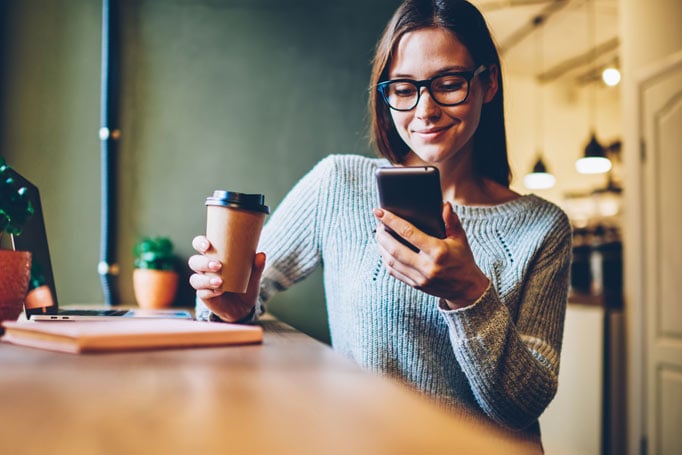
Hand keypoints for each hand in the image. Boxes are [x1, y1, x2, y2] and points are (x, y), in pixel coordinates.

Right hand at [188, 235, 265, 321]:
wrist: (243, 306)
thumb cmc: (245, 284)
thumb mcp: (253, 275)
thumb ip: (257, 266)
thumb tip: (261, 255)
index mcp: (213, 256)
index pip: (200, 245)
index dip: (199, 243)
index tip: (207, 245)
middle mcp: (205, 269)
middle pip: (194, 261)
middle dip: (203, 262)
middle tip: (218, 265)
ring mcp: (203, 283)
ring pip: (195, 279)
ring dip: (205, 279)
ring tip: (219, 281)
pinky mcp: (205, 296)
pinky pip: (201, 293)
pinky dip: (209, 292)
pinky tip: (219, 291)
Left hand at [373, 203, 489, 308]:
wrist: (466, 288)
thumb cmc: (462, 258)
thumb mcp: (460, 238)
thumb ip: (452, 221)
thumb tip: (444, 205)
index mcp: (438, 252)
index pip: (409, 233)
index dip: (391, 221)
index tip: (379, 212)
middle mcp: (427, 267)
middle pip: (394, 248)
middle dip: (382, 234)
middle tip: (378, 223)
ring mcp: (420, 278)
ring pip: (391, 261)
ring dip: (381, 246)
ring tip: (379, 234)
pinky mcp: (415, 285)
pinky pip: (393, 272)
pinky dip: (386, 259)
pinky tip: (384, 250)